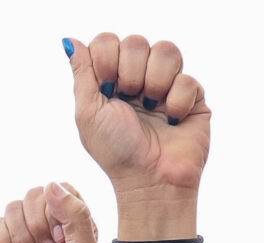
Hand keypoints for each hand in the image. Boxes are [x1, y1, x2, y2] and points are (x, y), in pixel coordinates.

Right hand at [0, 181, 101, 242]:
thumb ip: (77, 215)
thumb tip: (50, 185)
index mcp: (72, 223)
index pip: (61, 190)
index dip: (56, 211)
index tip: (60, 241)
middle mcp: (46, 224)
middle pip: (34, 195)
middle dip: (37, 228)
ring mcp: (21, 233)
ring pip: (11, 208)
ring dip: (20, 240)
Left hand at [65, 33, 209, 196]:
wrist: (149, 181)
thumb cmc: (116, 152)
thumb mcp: (88, 112)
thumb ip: (81, 73)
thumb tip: (70, 41)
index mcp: (112, 78)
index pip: (108, 40)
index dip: (106, 58)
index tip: (107, 88)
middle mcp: (139, 77)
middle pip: (136, 42)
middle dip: (129, 73)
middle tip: (129, 100)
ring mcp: (167, 85)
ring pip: (166, 50)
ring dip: (154, 82)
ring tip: (152, 109)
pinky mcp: (193, 97)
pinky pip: (187, 78)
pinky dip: (176, 103)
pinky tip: (172, 121)